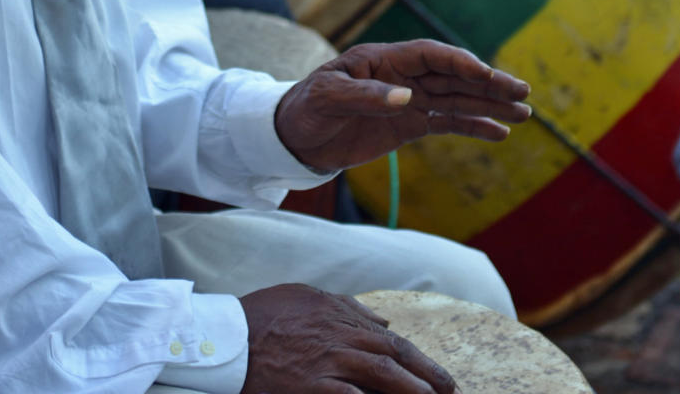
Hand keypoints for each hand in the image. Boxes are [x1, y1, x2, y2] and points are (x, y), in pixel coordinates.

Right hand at [240, 284, 454, 393]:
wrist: (228, 337)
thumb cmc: (264, 314)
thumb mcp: (305, 295)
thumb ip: (346, 306)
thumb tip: (382, 318)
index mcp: (339, 315)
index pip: (390, 339)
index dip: (420, 360)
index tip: (441, 379)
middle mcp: (339, 337)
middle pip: (394, 356)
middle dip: (428, 377)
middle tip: (451, 393)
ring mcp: (327, 364)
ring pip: (381, 377)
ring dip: (411, 391)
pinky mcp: (312, 388)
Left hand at [275, 39, 530, 173]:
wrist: (293, 135)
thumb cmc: (306, 106)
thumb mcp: (328, 98)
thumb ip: (366, 97)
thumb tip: (406, 98)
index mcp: (382, 59)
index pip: (429, 55)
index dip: (459, 62)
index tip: (486, 74)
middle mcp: (401, 76)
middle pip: (452, 76)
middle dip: (487, 83)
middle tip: (522, 92)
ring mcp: (407, 101)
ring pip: (456, 99)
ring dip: (489, 105)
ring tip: (524, 113)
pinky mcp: (407, 125)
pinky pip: (446, 123)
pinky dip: (473, 127)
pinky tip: (499, 133)